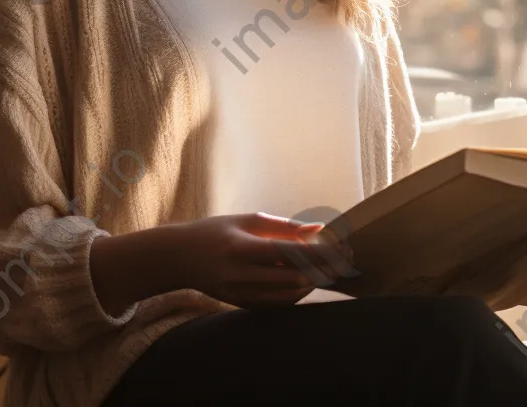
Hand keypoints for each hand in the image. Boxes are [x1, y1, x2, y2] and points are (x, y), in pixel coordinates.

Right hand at [164, 212, 343, 309]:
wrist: (180, 258)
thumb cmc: (215, 231)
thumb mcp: (246, 220)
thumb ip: (283, 226)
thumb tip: (318, 229)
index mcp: (241, 248)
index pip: (288, 253)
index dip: (318, 253)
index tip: (341, 248)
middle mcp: (240, 275)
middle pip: (293, 278)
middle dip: (324, 271)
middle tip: (346, 262)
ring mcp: (241, 294)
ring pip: (290, 295)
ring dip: (314, 283)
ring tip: (331, 270)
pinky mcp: (242, 305)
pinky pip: (279, 303)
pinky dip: (298, 292)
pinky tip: (308, 281)